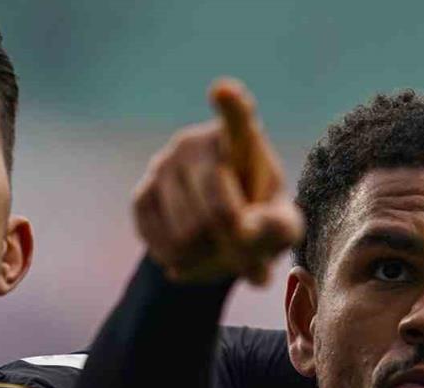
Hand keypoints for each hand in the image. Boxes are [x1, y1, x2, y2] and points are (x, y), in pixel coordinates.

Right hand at [131, 78, 302, 284]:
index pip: (237, 120)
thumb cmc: (260, 221)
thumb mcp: (282, 227)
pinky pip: (161, 242)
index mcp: (239, 141)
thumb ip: (277, 228)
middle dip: (233, 244)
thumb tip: (244, 232)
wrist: (219, 232)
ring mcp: (162, 166)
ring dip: (207, 257)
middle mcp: (195, 144)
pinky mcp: (141, 195)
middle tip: (242, 247)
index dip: (232, 107)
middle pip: (218, 212)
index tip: (224, 90)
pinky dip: (180, 262)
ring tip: (216, 248)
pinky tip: (189, 253)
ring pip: (187, 234)